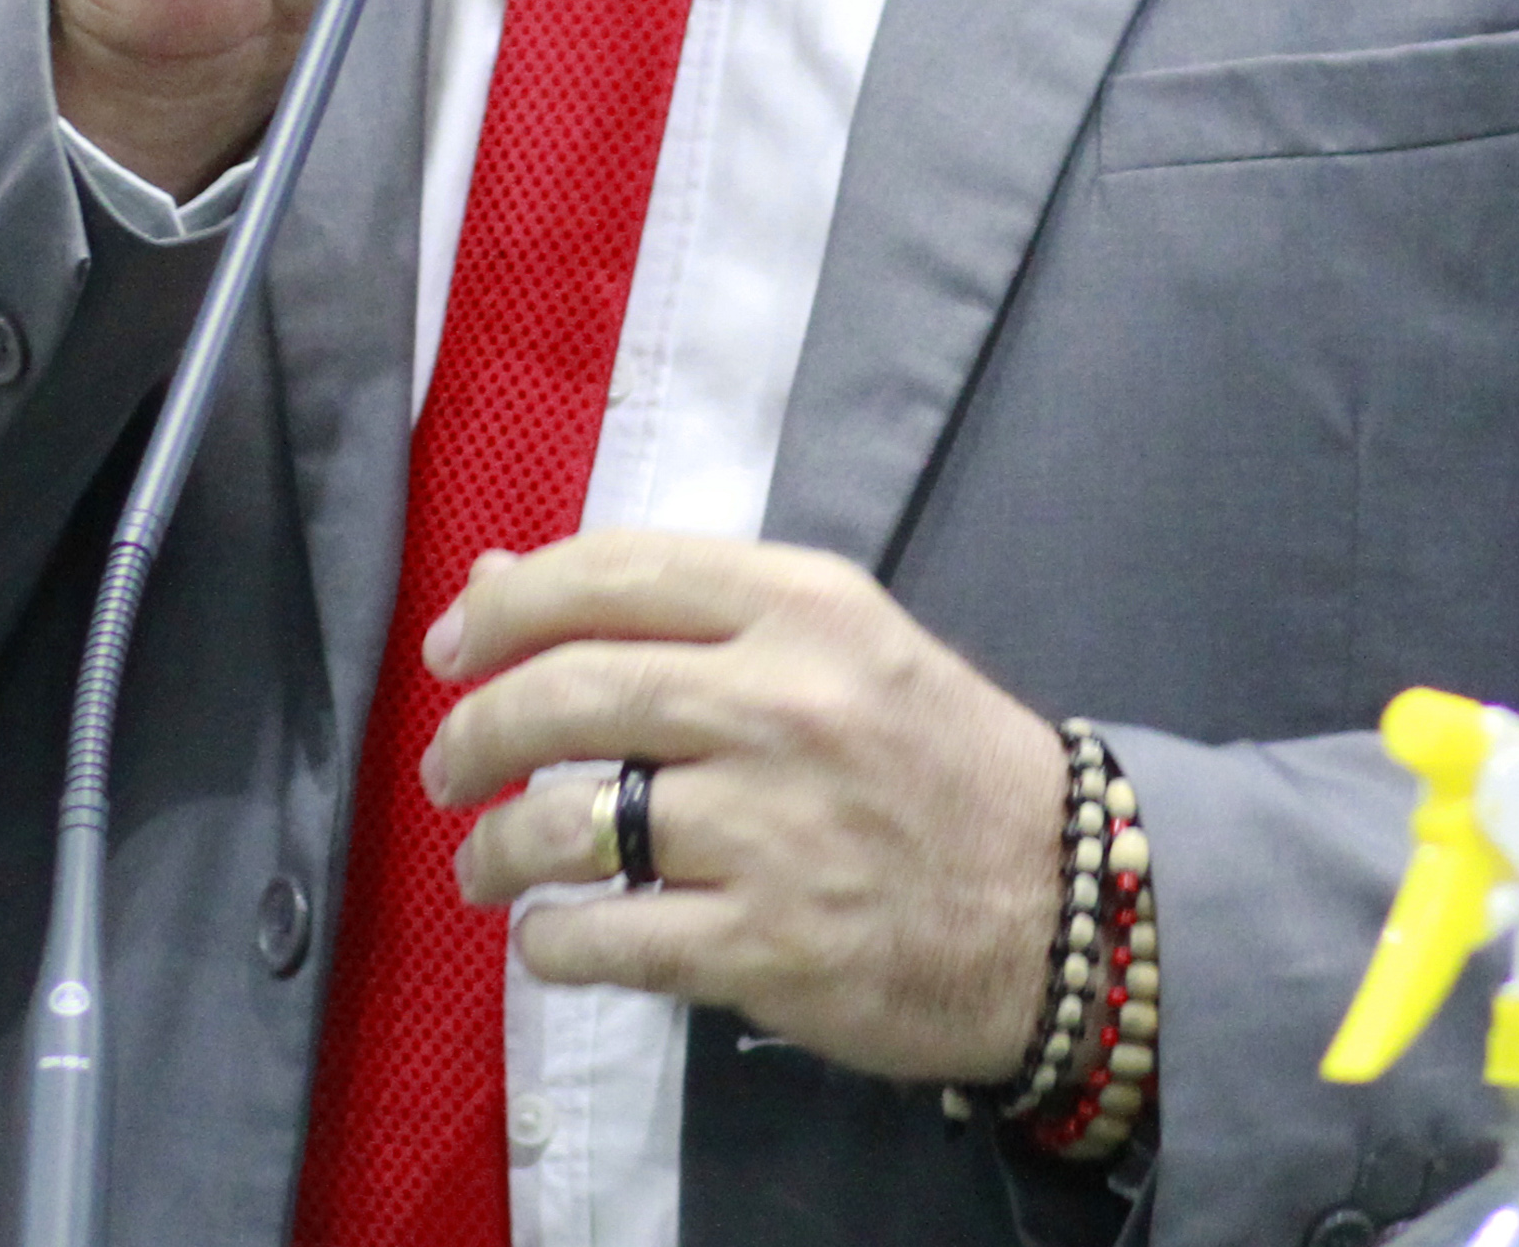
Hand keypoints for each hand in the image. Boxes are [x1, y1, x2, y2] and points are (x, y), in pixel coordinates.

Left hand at [419, 531, 1064, 1085]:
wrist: (1068, 908)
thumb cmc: (938, 764)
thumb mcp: (837, 645)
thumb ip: (679, 609)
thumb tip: (499, 583)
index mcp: (805, 608)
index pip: (612, 572)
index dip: (506, 604)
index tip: (455, 646)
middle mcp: (784, 705)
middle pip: (570, 694)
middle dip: (477, 732)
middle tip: (450, 767)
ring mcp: (774, 831)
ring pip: (569, 826)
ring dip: (496, 850)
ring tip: (485, 866)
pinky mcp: (768, 946)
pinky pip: (610, 941)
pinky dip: (553, 945)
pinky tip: (551, 939)